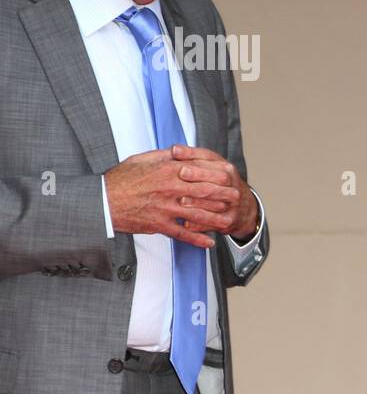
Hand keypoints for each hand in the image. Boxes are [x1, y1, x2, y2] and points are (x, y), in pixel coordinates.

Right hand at [105, 145, 244, 247]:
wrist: (101, 200)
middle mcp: (169, 188)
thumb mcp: (142, 159)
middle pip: (205, 192)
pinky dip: (197, 239)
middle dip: (224, 195)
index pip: (200, 171)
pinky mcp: (158, 224)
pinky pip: (182, 234)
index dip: (218, 174)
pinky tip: (210, 243)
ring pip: (198, 214)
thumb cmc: (121, 178)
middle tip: (237, 197)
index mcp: (167, 169)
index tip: (230, 176)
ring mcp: (165, 208)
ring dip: (216, 218)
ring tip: (229, 221)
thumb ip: (164, 155)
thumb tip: (181, 150)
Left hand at [171, 145, 258, 240]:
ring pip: (218, 201)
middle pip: (219, 178)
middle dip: (199, 174)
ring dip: (199, 201)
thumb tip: (173, 150)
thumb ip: (193, 159)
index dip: (193, 154)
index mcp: (227, 169)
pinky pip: (214, 223)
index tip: (176, 152)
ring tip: (181, 200)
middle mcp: (233, 185)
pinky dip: (200, 224)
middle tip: (181, 172)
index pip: (211, 158)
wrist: (242, 209)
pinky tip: (186, 223)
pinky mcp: (228, 221)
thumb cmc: (218, 185)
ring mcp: (233, 204)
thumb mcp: (211, 169)